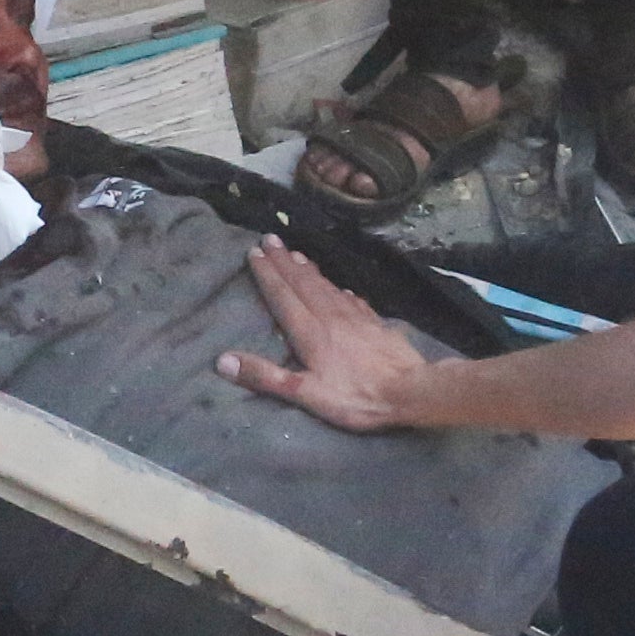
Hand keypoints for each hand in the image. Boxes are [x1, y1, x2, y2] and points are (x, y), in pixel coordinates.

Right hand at [215, 237, 435, 431]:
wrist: (411, 390)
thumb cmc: (356, 397)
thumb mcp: (306, 394)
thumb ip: (266, 376)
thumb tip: (223, 360)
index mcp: (310, 333)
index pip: (282, 297)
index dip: (267, 275)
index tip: (255, 252)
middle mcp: (331, 316)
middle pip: (303, 283)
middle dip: (283, 261)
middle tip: (270, 238)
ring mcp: (356, 317)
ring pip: (327, 287)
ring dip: (308, 269)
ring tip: (296, 254)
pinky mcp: (375, 323)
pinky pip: (352, 300)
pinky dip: (340, 289)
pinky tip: (340, 287)